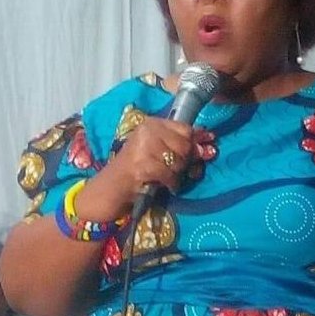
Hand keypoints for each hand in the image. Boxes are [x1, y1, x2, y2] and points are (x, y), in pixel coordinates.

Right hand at [74, 117, 197, 220]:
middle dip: (186, 161)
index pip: (185, 128)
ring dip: (178, 174)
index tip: (204, 152)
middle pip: (184, 144)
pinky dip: (171, 182)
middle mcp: (146, 131)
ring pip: (178, 160)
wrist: (106, 191)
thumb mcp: (157, 154)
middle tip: (177, 171)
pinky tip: (164, 185)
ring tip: (166, 178)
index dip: (196, 141)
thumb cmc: (134, 172)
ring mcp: (142, 147)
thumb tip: (208, 148)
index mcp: (150, 124)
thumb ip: (180, 148)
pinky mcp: (141, 165)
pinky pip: (169, 173)